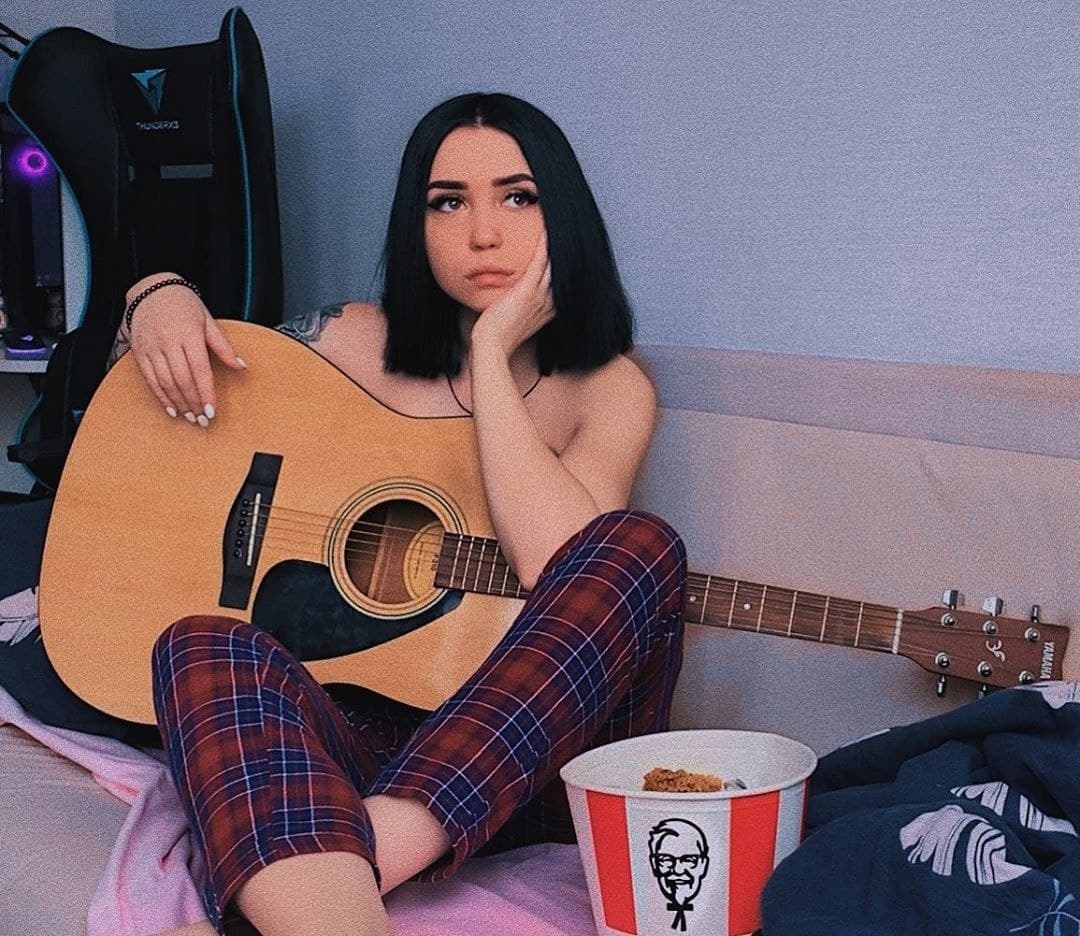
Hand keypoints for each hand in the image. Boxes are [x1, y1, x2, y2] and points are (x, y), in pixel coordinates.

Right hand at [128, 282, 245, 423]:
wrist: (151, 289)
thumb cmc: (183, 304)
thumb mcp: (208, 321)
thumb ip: (224, 346)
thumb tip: (241, 366)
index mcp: (189, 334)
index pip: (200, 370)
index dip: (206, 393)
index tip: (212, 411)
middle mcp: (168, 342)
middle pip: (182, 380)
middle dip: (194, 403)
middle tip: (203, 420)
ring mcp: (151, 348)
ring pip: (165, 383)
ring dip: (179, 403)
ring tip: (191, 417)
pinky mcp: (139, 352)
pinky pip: (150, 380)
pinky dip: (161, 396)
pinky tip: (172, 408)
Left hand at [470, 231, 553, 359]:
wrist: (491, 346)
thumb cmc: (499, 335)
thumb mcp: (515, 317)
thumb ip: (520, 304)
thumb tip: (516, 295)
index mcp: (549, 308)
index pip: (561, 278)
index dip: (564, 261)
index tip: (565, 244)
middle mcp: (550, 301)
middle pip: (562, 268)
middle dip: (565, 249)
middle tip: (567, 227)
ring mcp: (540, 296)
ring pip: (554, 262)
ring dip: (557, 242)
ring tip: (558, 222)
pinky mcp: (527, 291)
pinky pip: (539, 262)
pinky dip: (544, 245)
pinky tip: (546, 229)